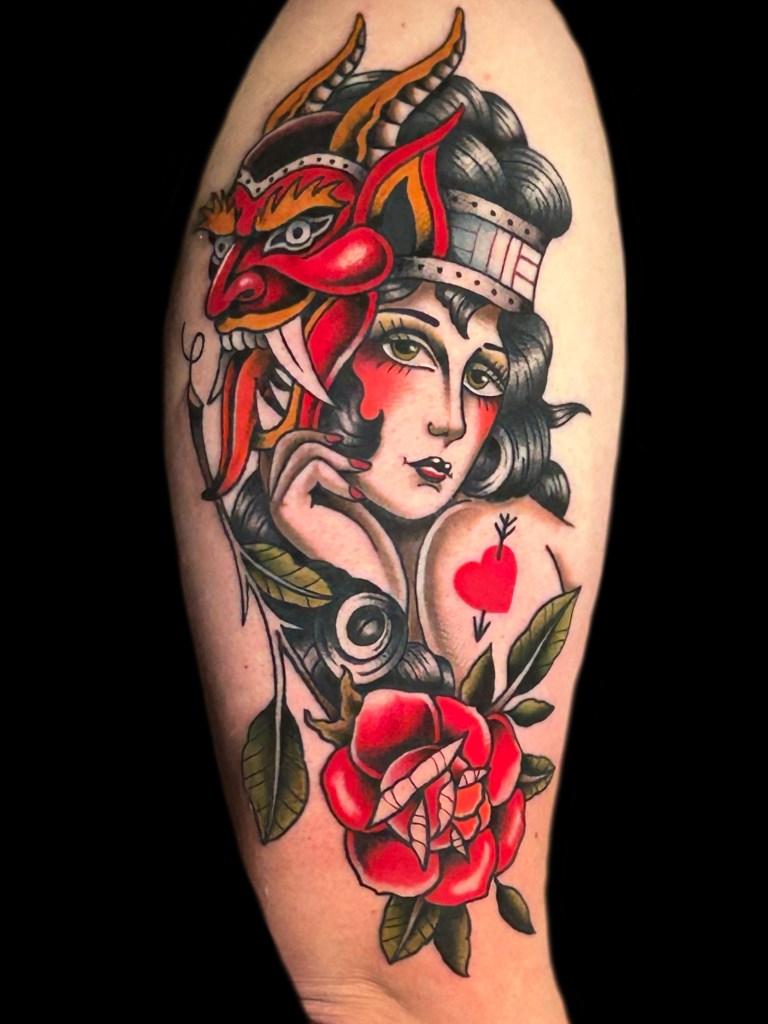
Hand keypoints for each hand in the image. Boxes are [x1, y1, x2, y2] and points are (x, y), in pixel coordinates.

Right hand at [267, 430, 406, 604]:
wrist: (359, 575)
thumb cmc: (353, 539)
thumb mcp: (336, 495)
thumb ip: (324, 470)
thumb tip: (328, 437)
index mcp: (282, 493)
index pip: (279, 446)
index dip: (306, 434)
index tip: (339, 441)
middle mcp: (272, 497)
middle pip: (284, 442)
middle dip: (320, 438)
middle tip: (351, 454)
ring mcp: (276, 503)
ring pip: (301, 452)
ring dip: (338, 460)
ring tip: (361, 474)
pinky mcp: (287, 507)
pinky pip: (312, 469)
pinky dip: (338, 478)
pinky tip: (356, 498)